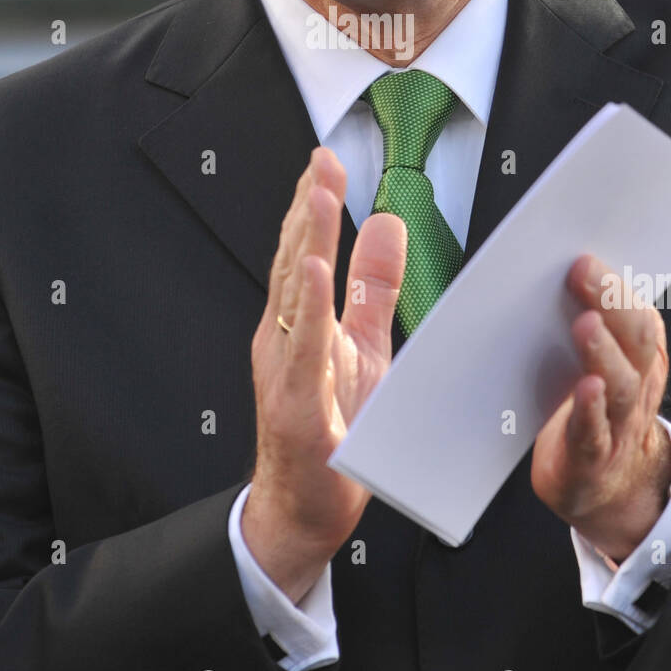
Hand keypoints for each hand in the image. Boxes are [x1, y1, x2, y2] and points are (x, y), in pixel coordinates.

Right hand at [242, 147, 406, 602]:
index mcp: (300, 322)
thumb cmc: (333, 431)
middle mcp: (284, 337)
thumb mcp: (364, 346)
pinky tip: (314, 273)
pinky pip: (302, 349)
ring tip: (318, 196)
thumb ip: (372, 287)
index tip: (325, 161)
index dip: (313, 205)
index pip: (305, 251)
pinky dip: (307, 309)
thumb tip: (385, 222)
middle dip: (308, 209)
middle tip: (321, 161)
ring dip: (305, 243)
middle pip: (295, 261)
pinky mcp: (293, 403)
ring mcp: (285, 368)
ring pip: (294, 296)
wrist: (306, 509)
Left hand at [531, 254, 670, 561]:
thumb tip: (557, 271)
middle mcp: (637, 386)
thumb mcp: (603, 362)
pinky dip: (590, 410)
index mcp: (641, 358)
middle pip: (637, 341)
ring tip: (585, 323)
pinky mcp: (591, 459)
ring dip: (602, 351)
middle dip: (612, 301)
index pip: (641, 314)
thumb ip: (592, 322)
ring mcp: (618, 424)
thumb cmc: (595, 411)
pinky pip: (595, 433)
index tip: (586, 254)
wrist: (604, 487)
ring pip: (621, 385)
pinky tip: (584, 388)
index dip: (619, 283)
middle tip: (582, 271)